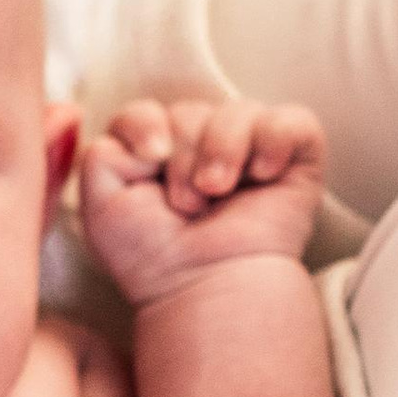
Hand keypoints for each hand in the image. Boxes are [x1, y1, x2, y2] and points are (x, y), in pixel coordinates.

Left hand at [81, 95, 326, 306]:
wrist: (205, 287)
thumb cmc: (154, 255)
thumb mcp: (101, 205)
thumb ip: (102, 152)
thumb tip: (153, 131)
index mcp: (159, 152)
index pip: (146, 110)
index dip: (145, 125)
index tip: (150, 161)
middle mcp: (204, 145)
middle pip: (190, 110)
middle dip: (184, 157)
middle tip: (187, 204)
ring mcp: (251, 150)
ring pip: (239, 111)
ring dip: (223, 151)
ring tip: (219, 193)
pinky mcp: (296, 160)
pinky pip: (292, 121)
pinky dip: (274, 141)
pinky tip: (262, 174)